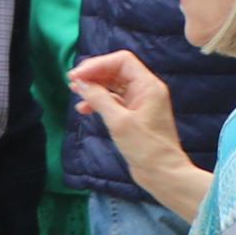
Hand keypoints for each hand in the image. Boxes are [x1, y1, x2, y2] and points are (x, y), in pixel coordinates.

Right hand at [72, 51, 190, 196]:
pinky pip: (114, 100)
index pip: (121, 61)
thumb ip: (98, 98)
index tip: (77, 76)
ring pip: (113, 85)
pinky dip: (98, 101)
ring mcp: (140, 102)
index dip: (97, 64)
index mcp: (148, 86)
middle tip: (72, 82)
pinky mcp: (134, 115)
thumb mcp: (118, 121)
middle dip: (94, 74)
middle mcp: (146, 90)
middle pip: (116, 70)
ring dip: (94, 87)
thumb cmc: (145, 147)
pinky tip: (84, 108)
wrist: (163, 173)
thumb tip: (80, 83)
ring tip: (75, 93)